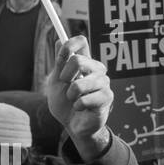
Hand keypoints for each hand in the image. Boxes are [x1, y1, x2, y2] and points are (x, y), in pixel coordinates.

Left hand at [44, 36, 112, 161]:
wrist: (72, 125)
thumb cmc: (65, 103)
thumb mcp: (56, 82)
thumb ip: (59, 62)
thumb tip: (59, 39)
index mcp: (84, 62)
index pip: (81, 42)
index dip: (70, 44)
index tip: (62, 55)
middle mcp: (96, 69)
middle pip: (79, 60)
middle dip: (65, 76)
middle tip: (65, 86)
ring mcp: (103, 82)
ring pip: (81, 83)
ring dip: (71, 95)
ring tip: (73, 100)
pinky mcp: (107, 97)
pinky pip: (86, 98)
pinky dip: (78, 105)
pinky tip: (80, 108)